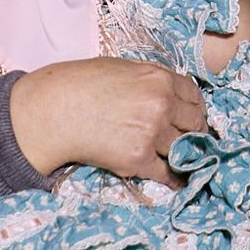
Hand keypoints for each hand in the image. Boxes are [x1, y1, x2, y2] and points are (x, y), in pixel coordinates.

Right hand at [9, 59, 206, 182]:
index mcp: (160, 79)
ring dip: (183, 155)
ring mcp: (151, 133)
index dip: (195, 108)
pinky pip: (166, 174)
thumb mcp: (122, 68)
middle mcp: (162, 105)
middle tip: (191, 139)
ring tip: (183, 159)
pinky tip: (176, 181)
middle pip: (195, 124)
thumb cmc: (81, 84)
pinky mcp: (138, 159)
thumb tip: (168, 93)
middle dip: (193, 132)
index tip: (193, 117)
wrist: (54, 110)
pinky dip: (173, 179)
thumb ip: (150, 80)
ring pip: (183, 149)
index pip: (195, 96)